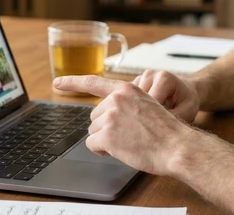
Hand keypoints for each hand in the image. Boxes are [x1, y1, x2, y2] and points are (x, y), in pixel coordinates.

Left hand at [54, 75, 195, 175]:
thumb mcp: (147, 106)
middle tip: (128, 135)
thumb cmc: (166, 132)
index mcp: (126, 89)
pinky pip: (93, 145)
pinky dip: (103, 151)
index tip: (57, 82)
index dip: (72, 82)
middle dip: (106, 128)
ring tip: (129, 142)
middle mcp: (116, 99)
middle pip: (95, 116)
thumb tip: (106, 116)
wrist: (176, 145)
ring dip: (106, 140)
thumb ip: (126, 105)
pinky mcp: (107, 135)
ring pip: (93, 132)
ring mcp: (111, 116)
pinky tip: (121, 150)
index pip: (94, 82)